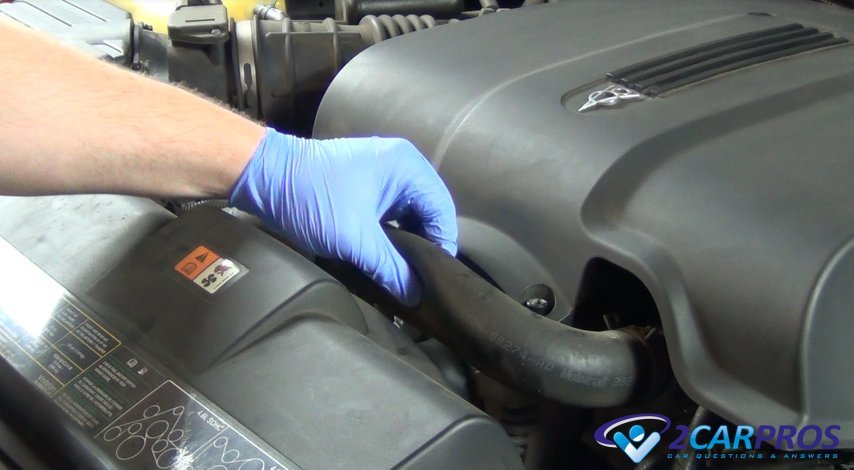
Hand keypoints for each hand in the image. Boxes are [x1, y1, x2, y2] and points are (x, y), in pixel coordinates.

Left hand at [229, 128, 457, 304]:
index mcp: (407, 167)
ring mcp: (383, 172)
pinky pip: (391, 211)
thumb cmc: (312, 199)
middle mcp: (401, 164)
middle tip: (420, 280)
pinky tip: (386, 257)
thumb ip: (389, 268)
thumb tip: (414, 295)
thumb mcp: (355, 240)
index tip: (435, 278)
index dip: (442, 245)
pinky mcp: (366, 183)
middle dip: (425, 245)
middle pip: (428, 212)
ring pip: (409, 214)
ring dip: (407, 242)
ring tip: (404, 274)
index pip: (442, 210)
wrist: (265, 176)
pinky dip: (391, 233)